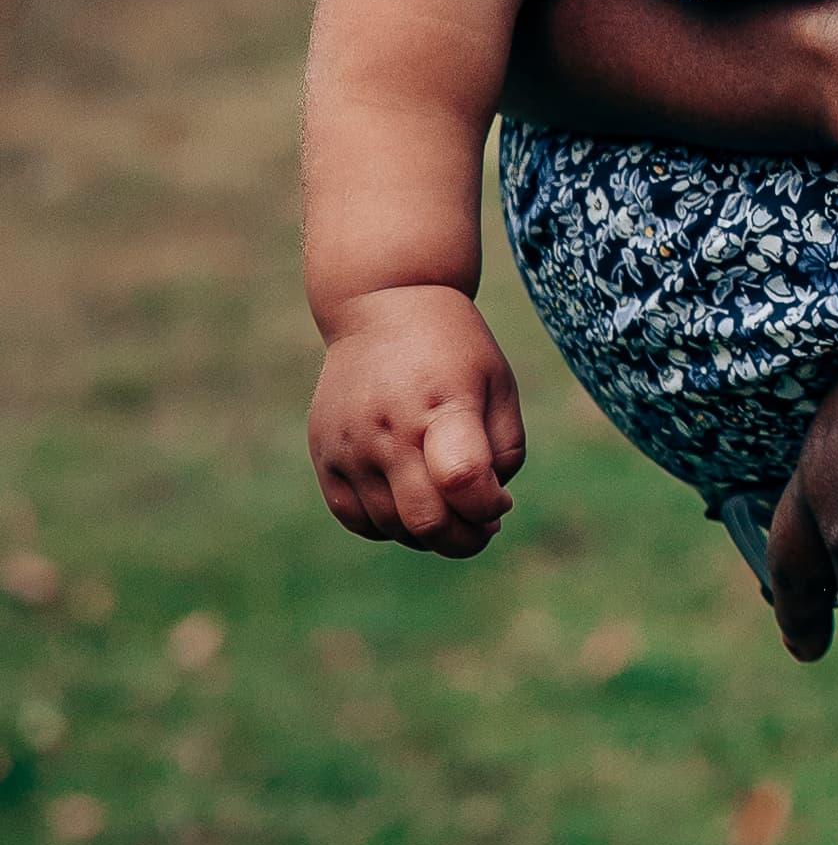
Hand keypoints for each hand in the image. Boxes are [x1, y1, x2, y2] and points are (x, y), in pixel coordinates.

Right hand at [309, 284, 526, 551]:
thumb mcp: (498, 384)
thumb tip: (488, 509)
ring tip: (447, 509)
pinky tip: (408, 505)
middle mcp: (388, 429)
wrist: (382, 304)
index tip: (500, 500)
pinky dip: (387, 526)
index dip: (488, 507)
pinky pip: (354, 518)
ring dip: (427, 535)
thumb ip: (505, 449)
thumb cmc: (453, 349)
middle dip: (464, 540)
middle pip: (425, 521)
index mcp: (441, 405)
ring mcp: (350, 445)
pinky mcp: (325, 454)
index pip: (463, 481)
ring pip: (390, 527)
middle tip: (481, 528)